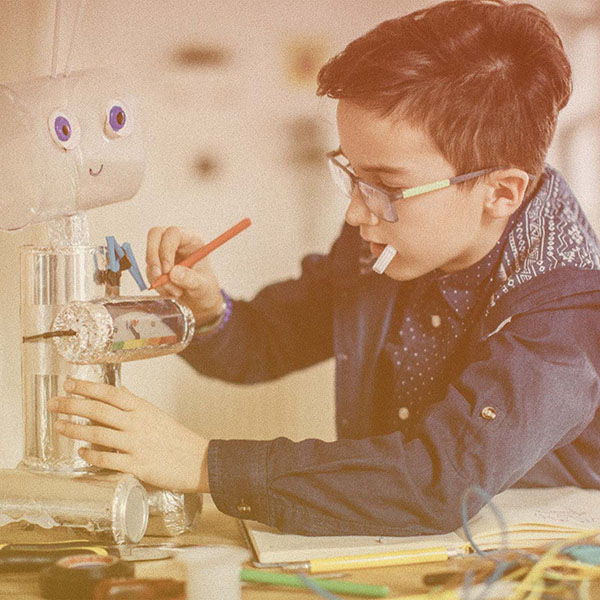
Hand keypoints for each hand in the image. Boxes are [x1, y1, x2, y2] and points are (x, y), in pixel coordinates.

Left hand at [48, 378, 209, 492]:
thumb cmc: (177, 438)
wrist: (198, 460)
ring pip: (97, 433)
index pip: (109, 393)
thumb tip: (115, 395)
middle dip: (71, 405)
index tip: (68, 383)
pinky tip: (80, 452)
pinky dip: (90, 455)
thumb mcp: (156, 415)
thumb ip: (134, 406)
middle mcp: (137, 423)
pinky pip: (107, 459)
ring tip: (60, 426)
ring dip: (74, 429)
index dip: (86, 387)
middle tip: (53, 404)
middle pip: (98, 410)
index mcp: (142, 408)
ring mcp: (136, 444)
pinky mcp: (137, 465)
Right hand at [146, 226, 223, 324]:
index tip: (167, 270)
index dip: (166, 249)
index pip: (173, 233)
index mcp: (191, 240)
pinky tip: (171, 291)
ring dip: (157, 277)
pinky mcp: (156, 264)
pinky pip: (149, 271)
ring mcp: (164, 252)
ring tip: (176, 292)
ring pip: (149, 256)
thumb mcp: (203, 285)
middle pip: (155, 235)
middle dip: (153, 257)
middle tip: (158, 277)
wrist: (199, 299)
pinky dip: (157, 284)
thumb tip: (173, 273)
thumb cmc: (205, 288)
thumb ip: (191, 279)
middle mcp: (176, 242)